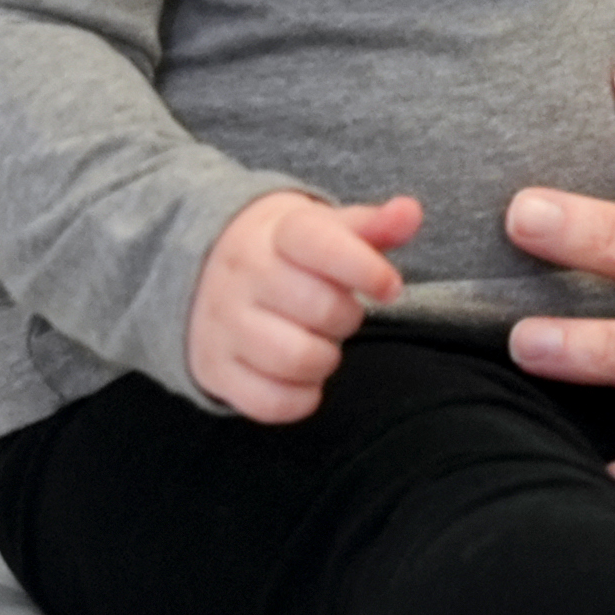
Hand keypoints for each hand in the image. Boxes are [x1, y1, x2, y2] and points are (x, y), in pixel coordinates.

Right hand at [187, 189, 415, 422]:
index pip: (322, 246)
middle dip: (347, 317)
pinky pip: (270, 402)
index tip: (389, 286)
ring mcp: (222, 324)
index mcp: (276, 234)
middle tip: (338, 311)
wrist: (204, 267)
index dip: (366, 270)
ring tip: (319, 342)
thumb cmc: (287, 254)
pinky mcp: (214, 369)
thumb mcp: (326, 230)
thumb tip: (410, 212)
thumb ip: (374, 226)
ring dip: (325, 359)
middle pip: (321, 309)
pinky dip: (300, 398)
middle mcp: (243, 276)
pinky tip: (302, 376)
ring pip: (297, 360)